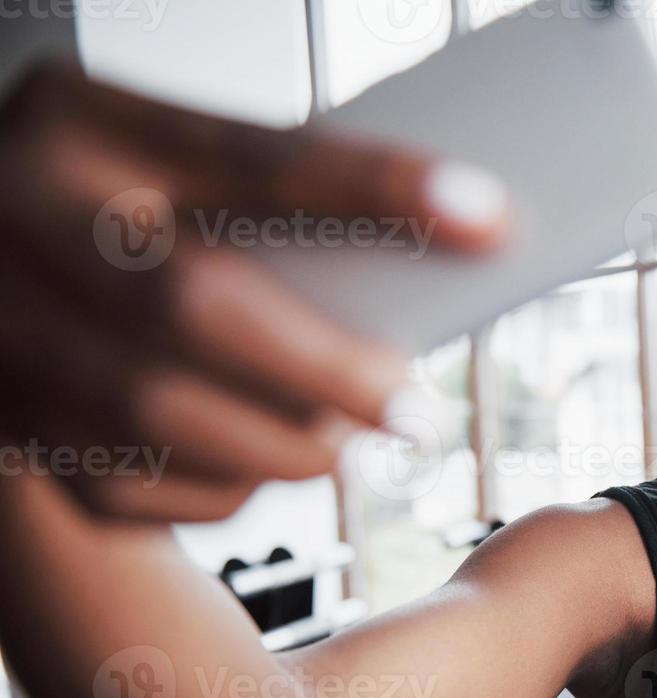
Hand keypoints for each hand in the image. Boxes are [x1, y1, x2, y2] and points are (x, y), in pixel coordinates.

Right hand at [0, 61, 509, 521]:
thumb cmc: (100, 209)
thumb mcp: (152, 159)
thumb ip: (260, 205)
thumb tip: (426, 261)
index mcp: (86, 124)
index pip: (252, 155)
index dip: (375, 187)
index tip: (485, 219)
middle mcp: (24, 215)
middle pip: (196, 302)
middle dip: (328, 371)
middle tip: (412, 410)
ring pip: (157, 412)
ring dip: (280, 446)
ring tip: (343, 443)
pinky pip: (122, 485)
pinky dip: (215, 490)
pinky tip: (257, 470)